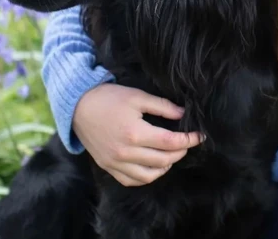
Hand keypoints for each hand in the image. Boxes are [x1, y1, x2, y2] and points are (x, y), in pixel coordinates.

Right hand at [73, 84, 204, 186]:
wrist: (78, 107)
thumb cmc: (109, 98)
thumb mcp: (138, 96)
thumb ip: (163, 107)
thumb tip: (183, 114)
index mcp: (135, 133)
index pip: (170, 143)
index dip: (189, 140)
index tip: (199, 136)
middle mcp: (125, 152)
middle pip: (163, 160)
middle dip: (181, 152)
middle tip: (187, 142)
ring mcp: (115, 163)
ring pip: (149, 175)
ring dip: (165, 166)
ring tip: (172, 154)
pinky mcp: (108, 167)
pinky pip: (131, 181)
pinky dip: (147, 176)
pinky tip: (154, 165)